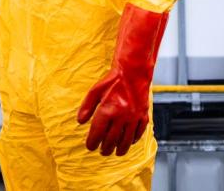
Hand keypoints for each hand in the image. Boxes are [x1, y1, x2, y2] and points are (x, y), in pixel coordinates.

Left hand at [76, 4, 168, 155]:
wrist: (133, 72)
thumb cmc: (112, 81)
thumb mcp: (94, 91)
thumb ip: (86, 107)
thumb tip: (80, 122)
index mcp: (107, 110)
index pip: (97, 134)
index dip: (92, 143)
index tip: (90, 146)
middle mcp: (121, 116)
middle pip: (111, 141)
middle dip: (104, 149)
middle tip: (101, 151)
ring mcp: (133, 117)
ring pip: (126, 141)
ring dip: (119, 149)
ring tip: (114, 152)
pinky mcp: (143, 116)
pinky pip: (138, 134)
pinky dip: (132, 140)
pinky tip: (128, 142)